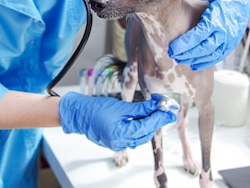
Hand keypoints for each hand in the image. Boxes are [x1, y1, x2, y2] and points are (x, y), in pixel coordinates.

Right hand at [59, 92, 176, 150]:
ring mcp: (117, 144)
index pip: (146, 127)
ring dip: (149, 126)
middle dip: (157, 122)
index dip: (159, 118)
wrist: (79, 115)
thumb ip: (140, 108)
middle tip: (166, 111)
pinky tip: (143, 119)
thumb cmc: (96, 109)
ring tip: (156, 113)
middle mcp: (119, 143)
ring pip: (140, 137)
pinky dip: (140, 129)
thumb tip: (157, 105)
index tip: (170, 111)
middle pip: (145, 134)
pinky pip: (133, 138)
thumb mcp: (121, 107)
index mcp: (119, 134)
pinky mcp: (116, 143)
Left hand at [168, 0, 249, 70]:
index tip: (173, 48)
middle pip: (204, 47)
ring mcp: (228, 41)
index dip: (186, 43)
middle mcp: (224, 32)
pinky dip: (206, 62)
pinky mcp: (230, 45)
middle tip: (173, 55)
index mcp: (218, 19)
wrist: (243, 0)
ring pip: (211, 55)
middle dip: (188, 53)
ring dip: (195, 59)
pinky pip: (218, 57)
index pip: (200, 34)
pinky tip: (195, 65)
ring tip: (181, 60)